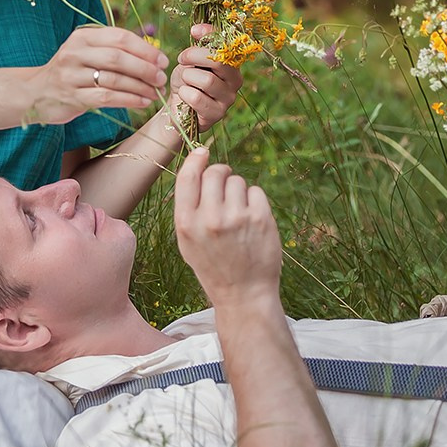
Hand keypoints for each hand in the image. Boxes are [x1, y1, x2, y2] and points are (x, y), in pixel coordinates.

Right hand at [30, 26, 168, 124]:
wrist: (37, 91)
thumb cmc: (73, 70)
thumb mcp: (87, 51)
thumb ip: (114, 49)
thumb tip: (153, 55)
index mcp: (83, 36)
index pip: (120, 37)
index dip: (145, 49)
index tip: (162, 60)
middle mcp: (75, 53)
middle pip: (118, 58)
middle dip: (145, 68)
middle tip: (161, 78)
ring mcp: (72, 76)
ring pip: (114, 79)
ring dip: (140, 87)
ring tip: (156, 92)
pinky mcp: (73, 97)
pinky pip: (107, 98)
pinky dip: (129, 100)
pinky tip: (143, 102)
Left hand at [168, 23, 244, 129]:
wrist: (178, 108)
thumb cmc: (187, 82)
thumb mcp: (191, 60)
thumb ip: (198, 46)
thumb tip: (197, 29)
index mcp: (232, 63)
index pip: (227, 43)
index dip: (211, 33)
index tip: (194, 31)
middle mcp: (235, 80)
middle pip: (219, 61)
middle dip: (194, 56)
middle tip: (182, 59)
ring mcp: (228, 98)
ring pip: (207, 80)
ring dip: (188, 78)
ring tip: (184, 81)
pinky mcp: (217, 113)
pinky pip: (197, 98)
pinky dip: (184, 93)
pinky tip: (183, 95)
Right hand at [174, 147, 282, 308]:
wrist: (244, 294)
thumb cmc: (214, 265)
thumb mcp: (188, 241)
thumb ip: (189, 205)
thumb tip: (198, 163)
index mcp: (187, 223)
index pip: (188, 177)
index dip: (195, 159)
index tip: (202, 152)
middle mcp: (210, 218)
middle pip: (215, 172)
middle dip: (220, 175)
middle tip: (225, 191)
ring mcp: (236, 218)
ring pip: (237, 181)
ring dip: (238, 192)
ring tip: (238, 216)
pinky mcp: (260, 218)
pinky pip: (256, 191)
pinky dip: (255, 201)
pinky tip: (252, 222)